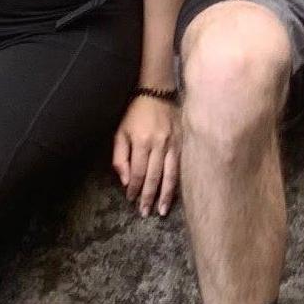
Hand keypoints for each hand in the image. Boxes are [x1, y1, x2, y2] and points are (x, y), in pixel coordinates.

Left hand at [112, 94, 177, 216]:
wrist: (158, 91)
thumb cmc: (136, 113)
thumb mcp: (120, 132)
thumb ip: (120, 156)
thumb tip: (126, 180)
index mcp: (141, 141)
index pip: (137, 172)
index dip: (134, 188)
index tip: (131, 200)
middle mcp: (159, 144)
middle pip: (153, 177)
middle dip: (149, 196)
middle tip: (145, 212)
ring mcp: (174, 143)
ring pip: (170, 175)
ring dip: (166, 195)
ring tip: (162, 210)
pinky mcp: (183, 142)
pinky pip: (180, 166)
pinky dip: (177, 182)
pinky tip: (176, 193)